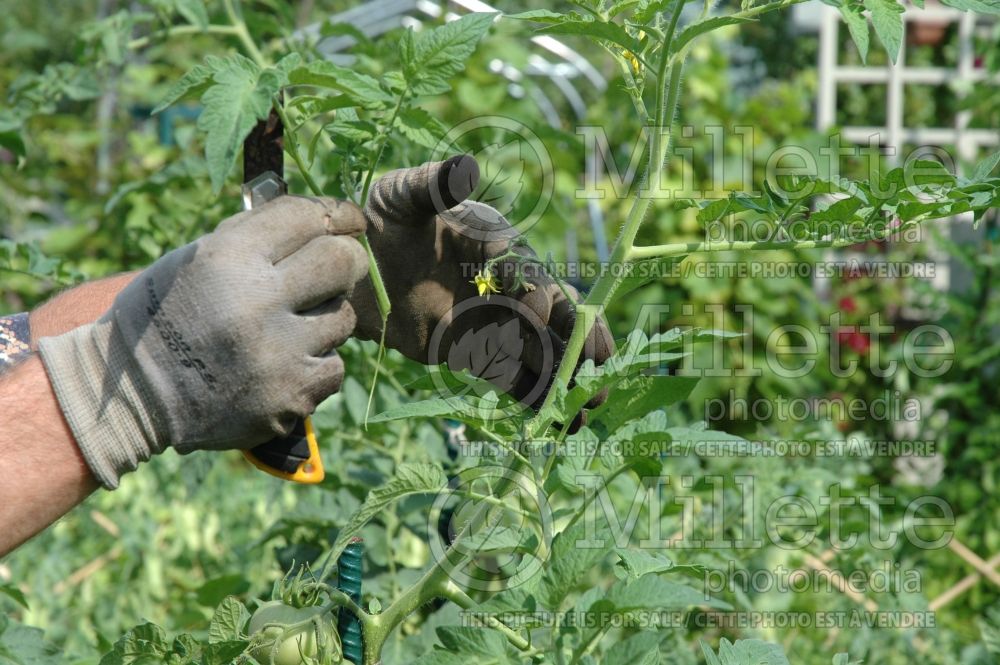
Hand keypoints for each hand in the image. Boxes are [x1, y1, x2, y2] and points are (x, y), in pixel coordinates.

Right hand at [38, 196, 367, 487]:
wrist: (131, 395)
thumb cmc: (168, 315)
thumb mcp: (197, 259)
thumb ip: (257, 238)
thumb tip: (325, 217)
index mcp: (227, 257)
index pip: (309, 216)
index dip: (338, 213)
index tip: (351, 220)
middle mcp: (255, 301)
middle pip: (343, 262)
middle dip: (348, 260)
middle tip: (340, 267)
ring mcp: (277, 353)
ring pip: (344, 318)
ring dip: (327, 318)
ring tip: (290, 327)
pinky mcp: (290, 396)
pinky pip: (334, 367)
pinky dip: (316, 364)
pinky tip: (283, 366)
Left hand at [350, 155, 613, 411]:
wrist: (351, 265)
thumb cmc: (381, 219)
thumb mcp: (402, 196)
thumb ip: (434, 185)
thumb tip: (465, 166)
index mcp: (497, 245)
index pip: (530, 272)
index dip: (539, 291)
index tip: (539, 308)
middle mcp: (504, 285)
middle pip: (550, 317)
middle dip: (577, 341)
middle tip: (603, 368)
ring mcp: (490, 322)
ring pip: (536, 352)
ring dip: (563, 378)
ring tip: (588, 408)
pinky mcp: (470, 353)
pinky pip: (508, 376)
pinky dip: (532, 395)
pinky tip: (557, 419)